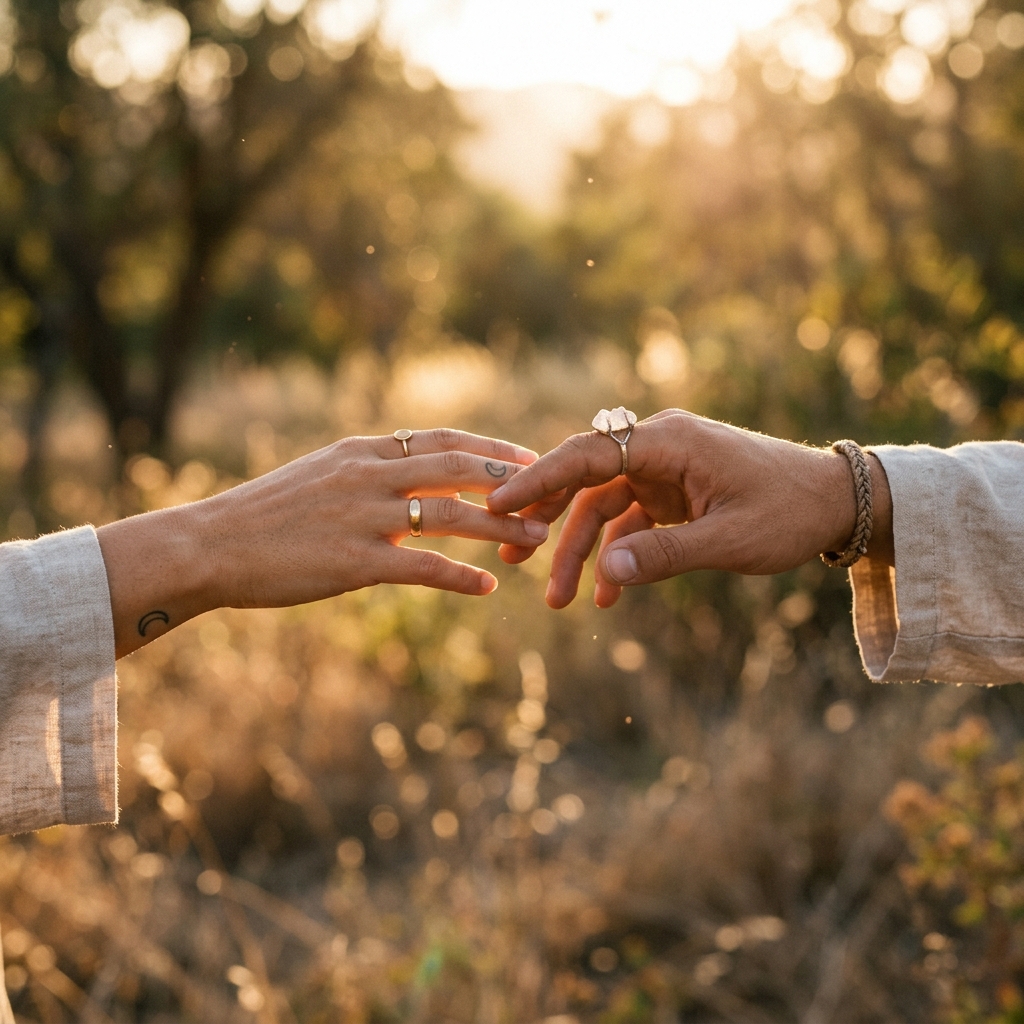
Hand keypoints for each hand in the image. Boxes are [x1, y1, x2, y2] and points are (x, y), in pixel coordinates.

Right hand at [99, 429, 544, 656]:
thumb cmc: (265, 515)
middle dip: (512, 481)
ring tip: (537, 541)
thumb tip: (411, 474)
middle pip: (459, 469)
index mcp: (362, 450)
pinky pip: (423, 567)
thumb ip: (368, 471)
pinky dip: (461, 577)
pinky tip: (487, 587)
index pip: (442, 439)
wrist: (210, 545)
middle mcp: (368, 475)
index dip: (491, 447)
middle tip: (550, 493)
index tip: (528, 456)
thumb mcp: (320, 474)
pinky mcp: (353, 562)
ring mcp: (362, 517)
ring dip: (501, 529)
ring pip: (451, 517)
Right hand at [487, 409, 892, 607]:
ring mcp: (664, 471)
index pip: (587, 454)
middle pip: (585, 480)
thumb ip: (664, 555)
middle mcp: (658, 448)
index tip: (497, 503)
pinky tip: (608, 596)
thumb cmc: (789, 513)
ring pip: (603, 507)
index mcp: (669, 442)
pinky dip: (618, 556)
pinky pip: (631, 522)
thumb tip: (604, 572)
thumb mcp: (729, 540)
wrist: (835, 503)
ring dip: (580, 550)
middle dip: (547, 521)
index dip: (538, 479)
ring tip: (557, 599)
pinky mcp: (673, 493)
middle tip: (511, 558)